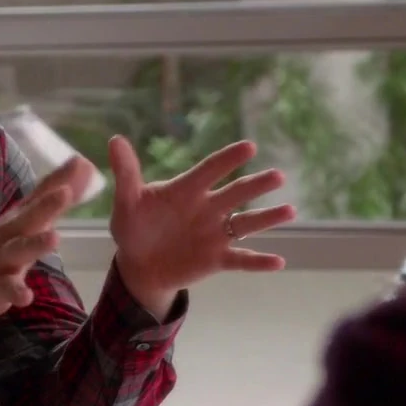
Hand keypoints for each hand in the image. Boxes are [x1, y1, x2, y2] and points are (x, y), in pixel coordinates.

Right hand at [0, 156, 95, 355]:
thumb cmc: (2, 244)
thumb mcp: (28, 219)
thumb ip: (54, 196)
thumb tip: (83, 165)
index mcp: (22, 216)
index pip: (42, 193)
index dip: (61, 179)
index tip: (82, 162)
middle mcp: (11, 232)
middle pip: (30, 216)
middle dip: (47, 204)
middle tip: (66, 192)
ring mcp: (1, 257)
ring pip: (19, 249)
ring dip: (36, 244)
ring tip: (54, 237)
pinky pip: (6, 288)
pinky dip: (16, 292)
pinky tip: (26, 297)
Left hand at [107, 136, 296, 314]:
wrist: (139, 265)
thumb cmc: (134, 227)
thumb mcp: (127, 202)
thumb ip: (127, 173)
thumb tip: (115, 140)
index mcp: (188, 190)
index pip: (210, 170)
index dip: (228, 159)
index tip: (249, 147)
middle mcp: (208, 208)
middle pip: (236, 193)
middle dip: (257, 185)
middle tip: (278, 176)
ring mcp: (215, 234)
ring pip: (246, 223)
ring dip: (268, 217)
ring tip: (289, 211)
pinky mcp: (217, 259)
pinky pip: (242, 260)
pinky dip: (259, 262)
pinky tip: (279, 261)